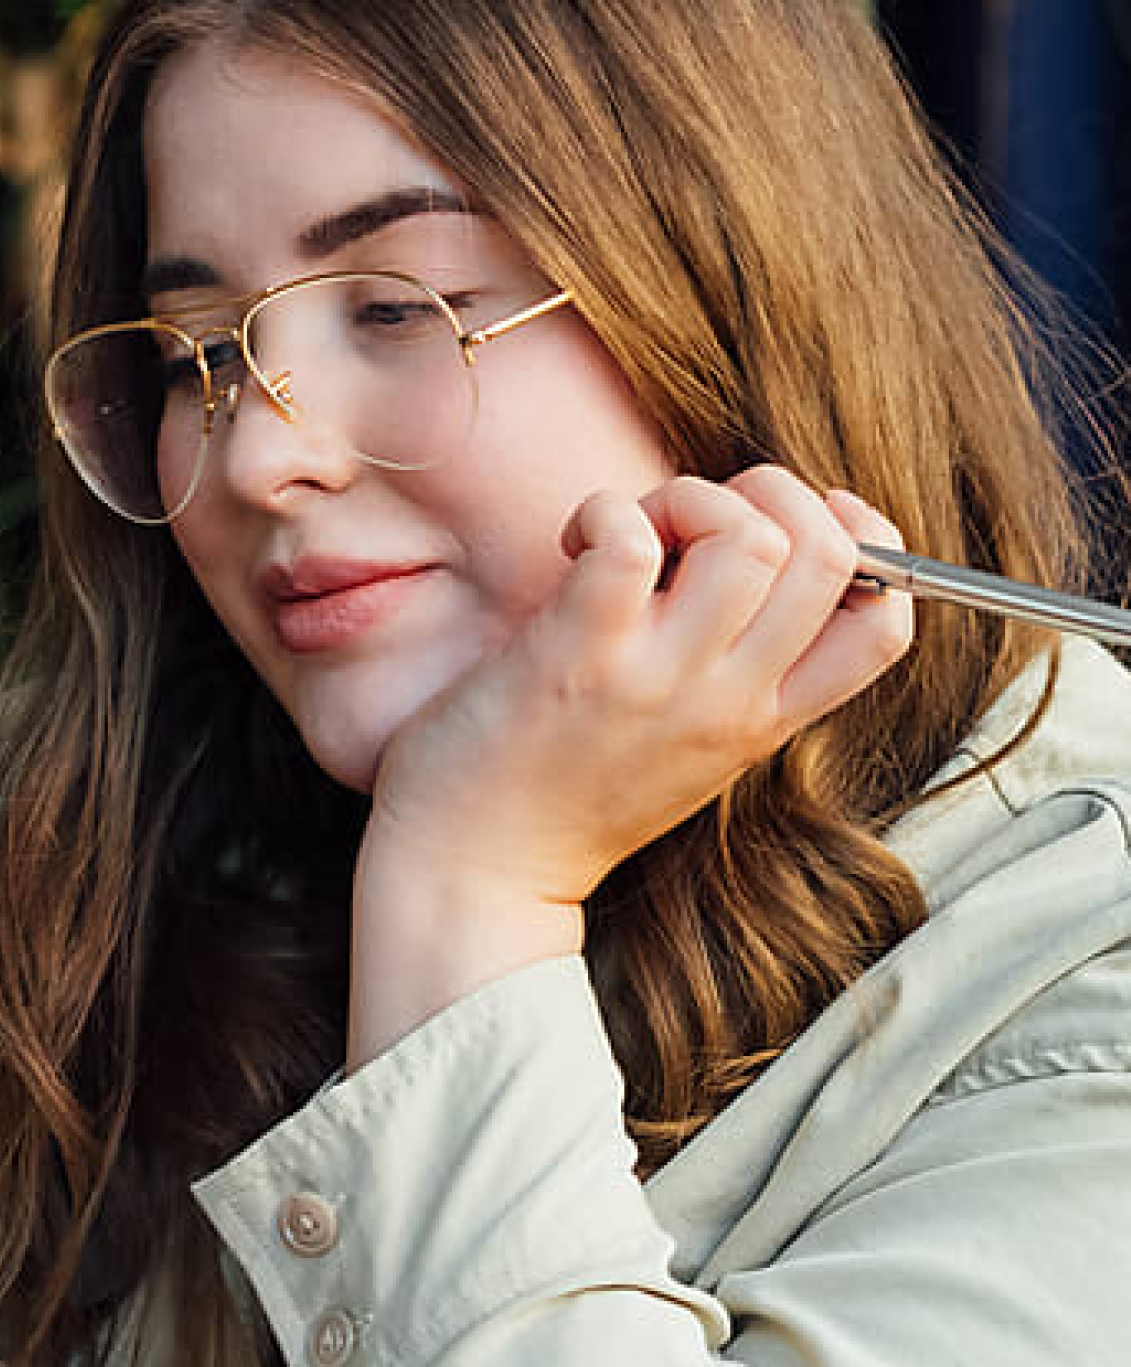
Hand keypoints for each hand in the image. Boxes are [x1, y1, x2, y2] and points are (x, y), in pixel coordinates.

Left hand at [349, 468, 914, 1061]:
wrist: (478, 872)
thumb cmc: (568, 790)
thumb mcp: (691, 745)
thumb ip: (736, 671)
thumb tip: (755, 553)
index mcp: (767, 719)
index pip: (888, 627)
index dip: (873, 547)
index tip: (803, 525)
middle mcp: (730, 699)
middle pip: (831, 557)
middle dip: (775, 494)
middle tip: (696, 518)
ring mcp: (660, 677)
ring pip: (750, 536)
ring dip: (689, 497)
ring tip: (636, 529)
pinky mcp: (580, 654)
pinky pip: (630, 540)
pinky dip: (607, 512)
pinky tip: (576, 541)